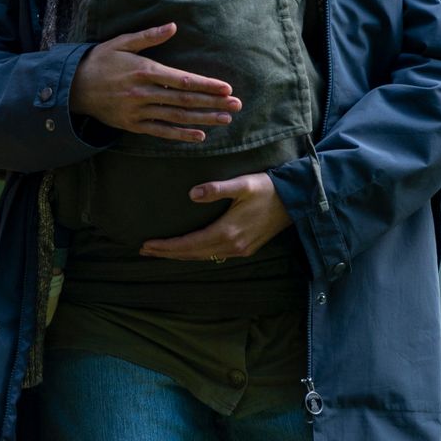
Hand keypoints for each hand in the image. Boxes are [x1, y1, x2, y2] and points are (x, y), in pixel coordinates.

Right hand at [67, 23, 241, 141]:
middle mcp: (143, 93)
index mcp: (144, 70)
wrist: (74, 87)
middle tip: (236, 105)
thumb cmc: (100, 60)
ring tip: (226, 119)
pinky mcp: (133, 125)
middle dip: (213, 102)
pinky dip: (181, 135)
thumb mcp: (121, 42)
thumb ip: (149, 36)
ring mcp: (138, 111)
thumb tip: (173, 26)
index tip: (226, 87)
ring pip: (176, 117)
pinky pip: (161, 131)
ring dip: (203, 119)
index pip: (182, 80)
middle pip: (185, 100)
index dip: (206, 85)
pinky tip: (200, 135)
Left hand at [139, 173, 293, 261]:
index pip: (189, 244)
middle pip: (192, 254)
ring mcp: (240, 250)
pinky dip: (197, 253)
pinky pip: (214, 255)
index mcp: (228, 232)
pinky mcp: (246, 248)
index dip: (166, 246)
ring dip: (181, 255)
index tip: (146, 245)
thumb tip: (192, 194)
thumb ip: (217, 188)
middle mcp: (232, 246)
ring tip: (161, 252)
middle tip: (144, 251)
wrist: (296, 200)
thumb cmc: (268, 188)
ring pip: (203, 256)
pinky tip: (189, 250)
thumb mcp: (242, 184)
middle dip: (167, 253)